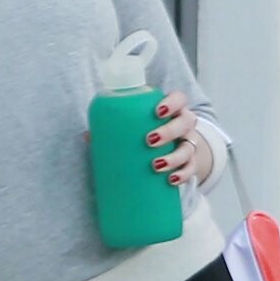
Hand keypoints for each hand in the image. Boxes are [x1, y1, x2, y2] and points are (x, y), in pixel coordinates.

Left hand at [82, 91, 212, 184]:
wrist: (173, 154)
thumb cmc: (148, 135)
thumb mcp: (136, 129)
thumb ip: (114, 129)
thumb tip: (88, 136)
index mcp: (172, 111)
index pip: (179, 99)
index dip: (172, 103)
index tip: (157, 111)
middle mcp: (184, 125)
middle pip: (185, 122)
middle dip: (169, 131)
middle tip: (149, 140)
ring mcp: (189, 144)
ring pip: (188, 147)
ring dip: (174, 157)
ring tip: (156, 165)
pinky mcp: (191, 164)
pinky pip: (191, 169)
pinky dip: (183, 175)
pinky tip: (171, 181)